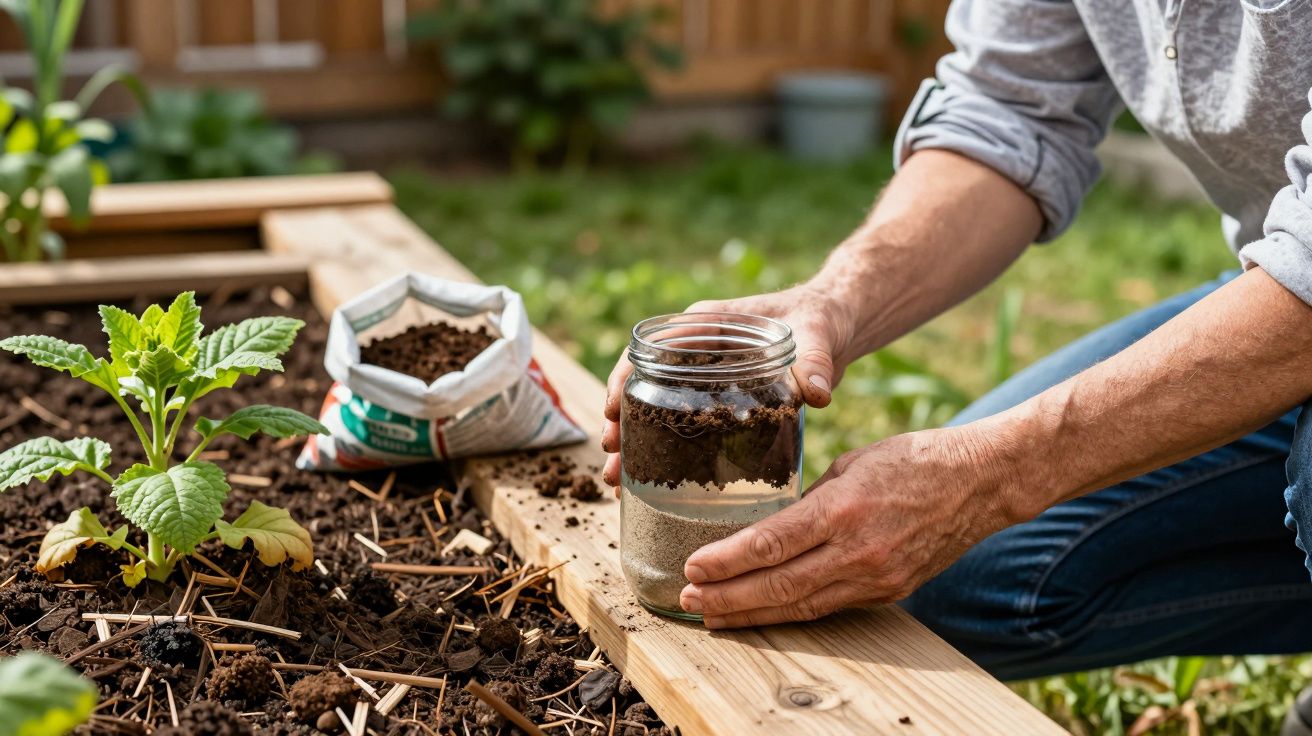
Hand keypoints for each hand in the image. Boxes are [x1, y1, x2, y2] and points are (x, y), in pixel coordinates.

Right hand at [600, 283, 854, 487]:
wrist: (836, 326)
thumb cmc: (822, 317)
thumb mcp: (819, 336)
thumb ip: (816, 362)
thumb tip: (817, 393)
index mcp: (708, 323)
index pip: (653, 346)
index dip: (626, 375)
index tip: (612, 407)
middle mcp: (698, 348)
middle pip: (644, 381)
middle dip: (621, 418)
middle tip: (611, 454)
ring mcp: (704, 374)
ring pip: (656, 406)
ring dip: (635, 440)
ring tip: (617, 478)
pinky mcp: (717, 397)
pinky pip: (682, 420)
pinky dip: (664, 447)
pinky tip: (653, 480)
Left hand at [676, 427, 1027, 627]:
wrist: (980, 482)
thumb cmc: (913, 459)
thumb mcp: (851, 463)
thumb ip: (810, 498)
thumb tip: (774, 524)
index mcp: (842, 508)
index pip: (770, 544)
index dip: (726, 562)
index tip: (692, 569)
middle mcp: (856, 550)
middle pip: (778, 585)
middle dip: (727, 597)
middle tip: (688, 602)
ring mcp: (875, 577)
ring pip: (801, 606)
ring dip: (752, 613)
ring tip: (713, 617)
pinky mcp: (889, 591)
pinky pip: (829, 607)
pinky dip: (791, 612)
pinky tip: (763, 613)